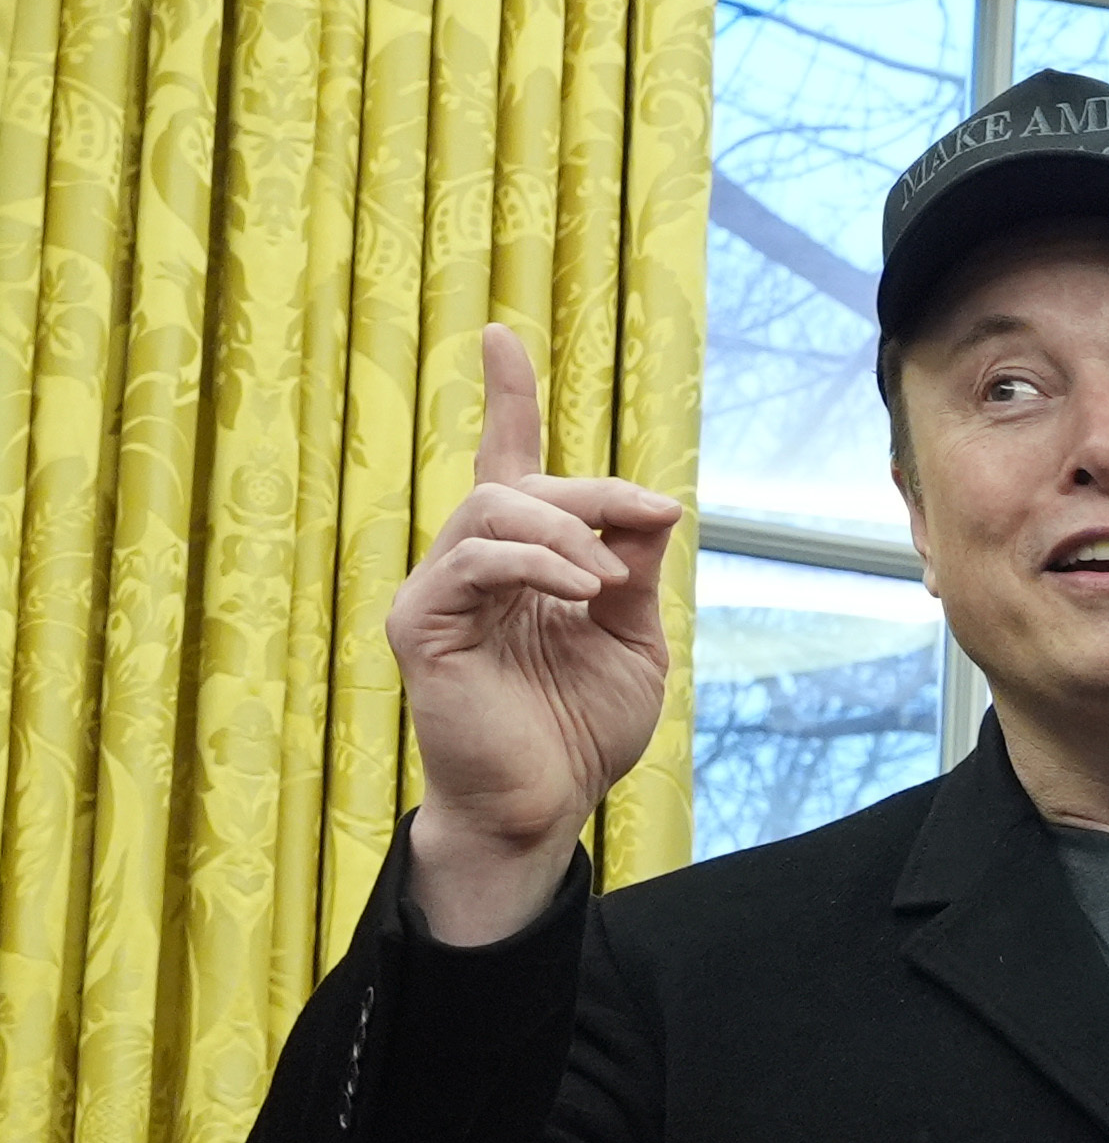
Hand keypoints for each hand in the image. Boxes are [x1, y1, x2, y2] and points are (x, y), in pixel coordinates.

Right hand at [385, 325, 683, 942]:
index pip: (505, 462)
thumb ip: (636, 572)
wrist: (546, 805)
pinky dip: (536, 564)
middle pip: (518, 483)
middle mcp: (468, 565)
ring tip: (609, 578)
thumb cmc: (581, 729)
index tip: (499, 336)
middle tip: (652, 518)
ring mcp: (439, 592)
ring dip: (566, 529)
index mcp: (519, 563)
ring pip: (490, 510)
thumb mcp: (633, 639)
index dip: (504, 398)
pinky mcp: (422, 625)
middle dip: (594, 491)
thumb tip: (652, 508)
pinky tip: (581, 591)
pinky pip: (474, 560)